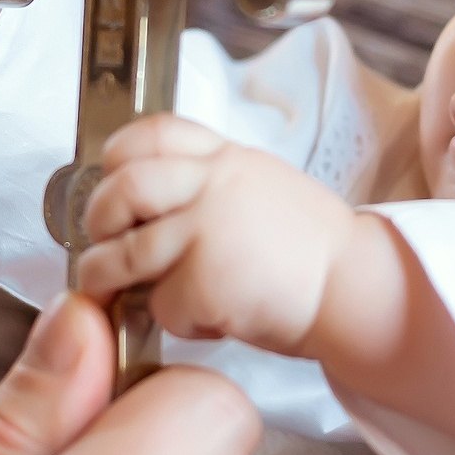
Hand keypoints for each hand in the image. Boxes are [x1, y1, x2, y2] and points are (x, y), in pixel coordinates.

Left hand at [76, 115, 357, 356]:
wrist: (356, 289)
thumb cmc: (309, 251)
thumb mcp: (262, 187)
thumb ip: (210, 184)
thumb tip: (147, 207)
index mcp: (227, 159)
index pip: (155, 133)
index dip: (118, 156)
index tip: (112, 179)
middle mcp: (214, 185)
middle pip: (124, 189)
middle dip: (98, 220)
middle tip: (103, 244)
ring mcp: (207, 231)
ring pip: (124, 254)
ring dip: (109, 279)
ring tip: (119, 294)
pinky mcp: (204, 281)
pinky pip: (160, 305)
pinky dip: (177, 322)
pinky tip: (208, 322)